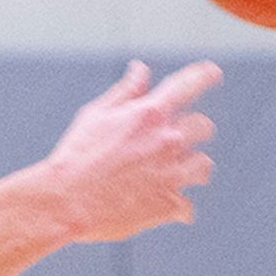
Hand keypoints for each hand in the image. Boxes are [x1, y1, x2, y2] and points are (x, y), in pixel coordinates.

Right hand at [37, 60, 217, 242]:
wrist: (63, 203)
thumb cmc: (75, 156)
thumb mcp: (95, 116)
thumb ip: (125, 92)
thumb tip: (142, 68)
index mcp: (150, 114)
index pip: (189, 84)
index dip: (204, 75)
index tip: (212, 73)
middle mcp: (168, 141)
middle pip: (203, 127)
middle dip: (190, 131)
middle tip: (169, 142)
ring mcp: (173, 174)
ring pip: (203, 166)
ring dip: (190, 168)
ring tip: (168, 175)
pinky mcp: (170, 205)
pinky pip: (186, 206)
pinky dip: (174, 206)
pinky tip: (155, 205)